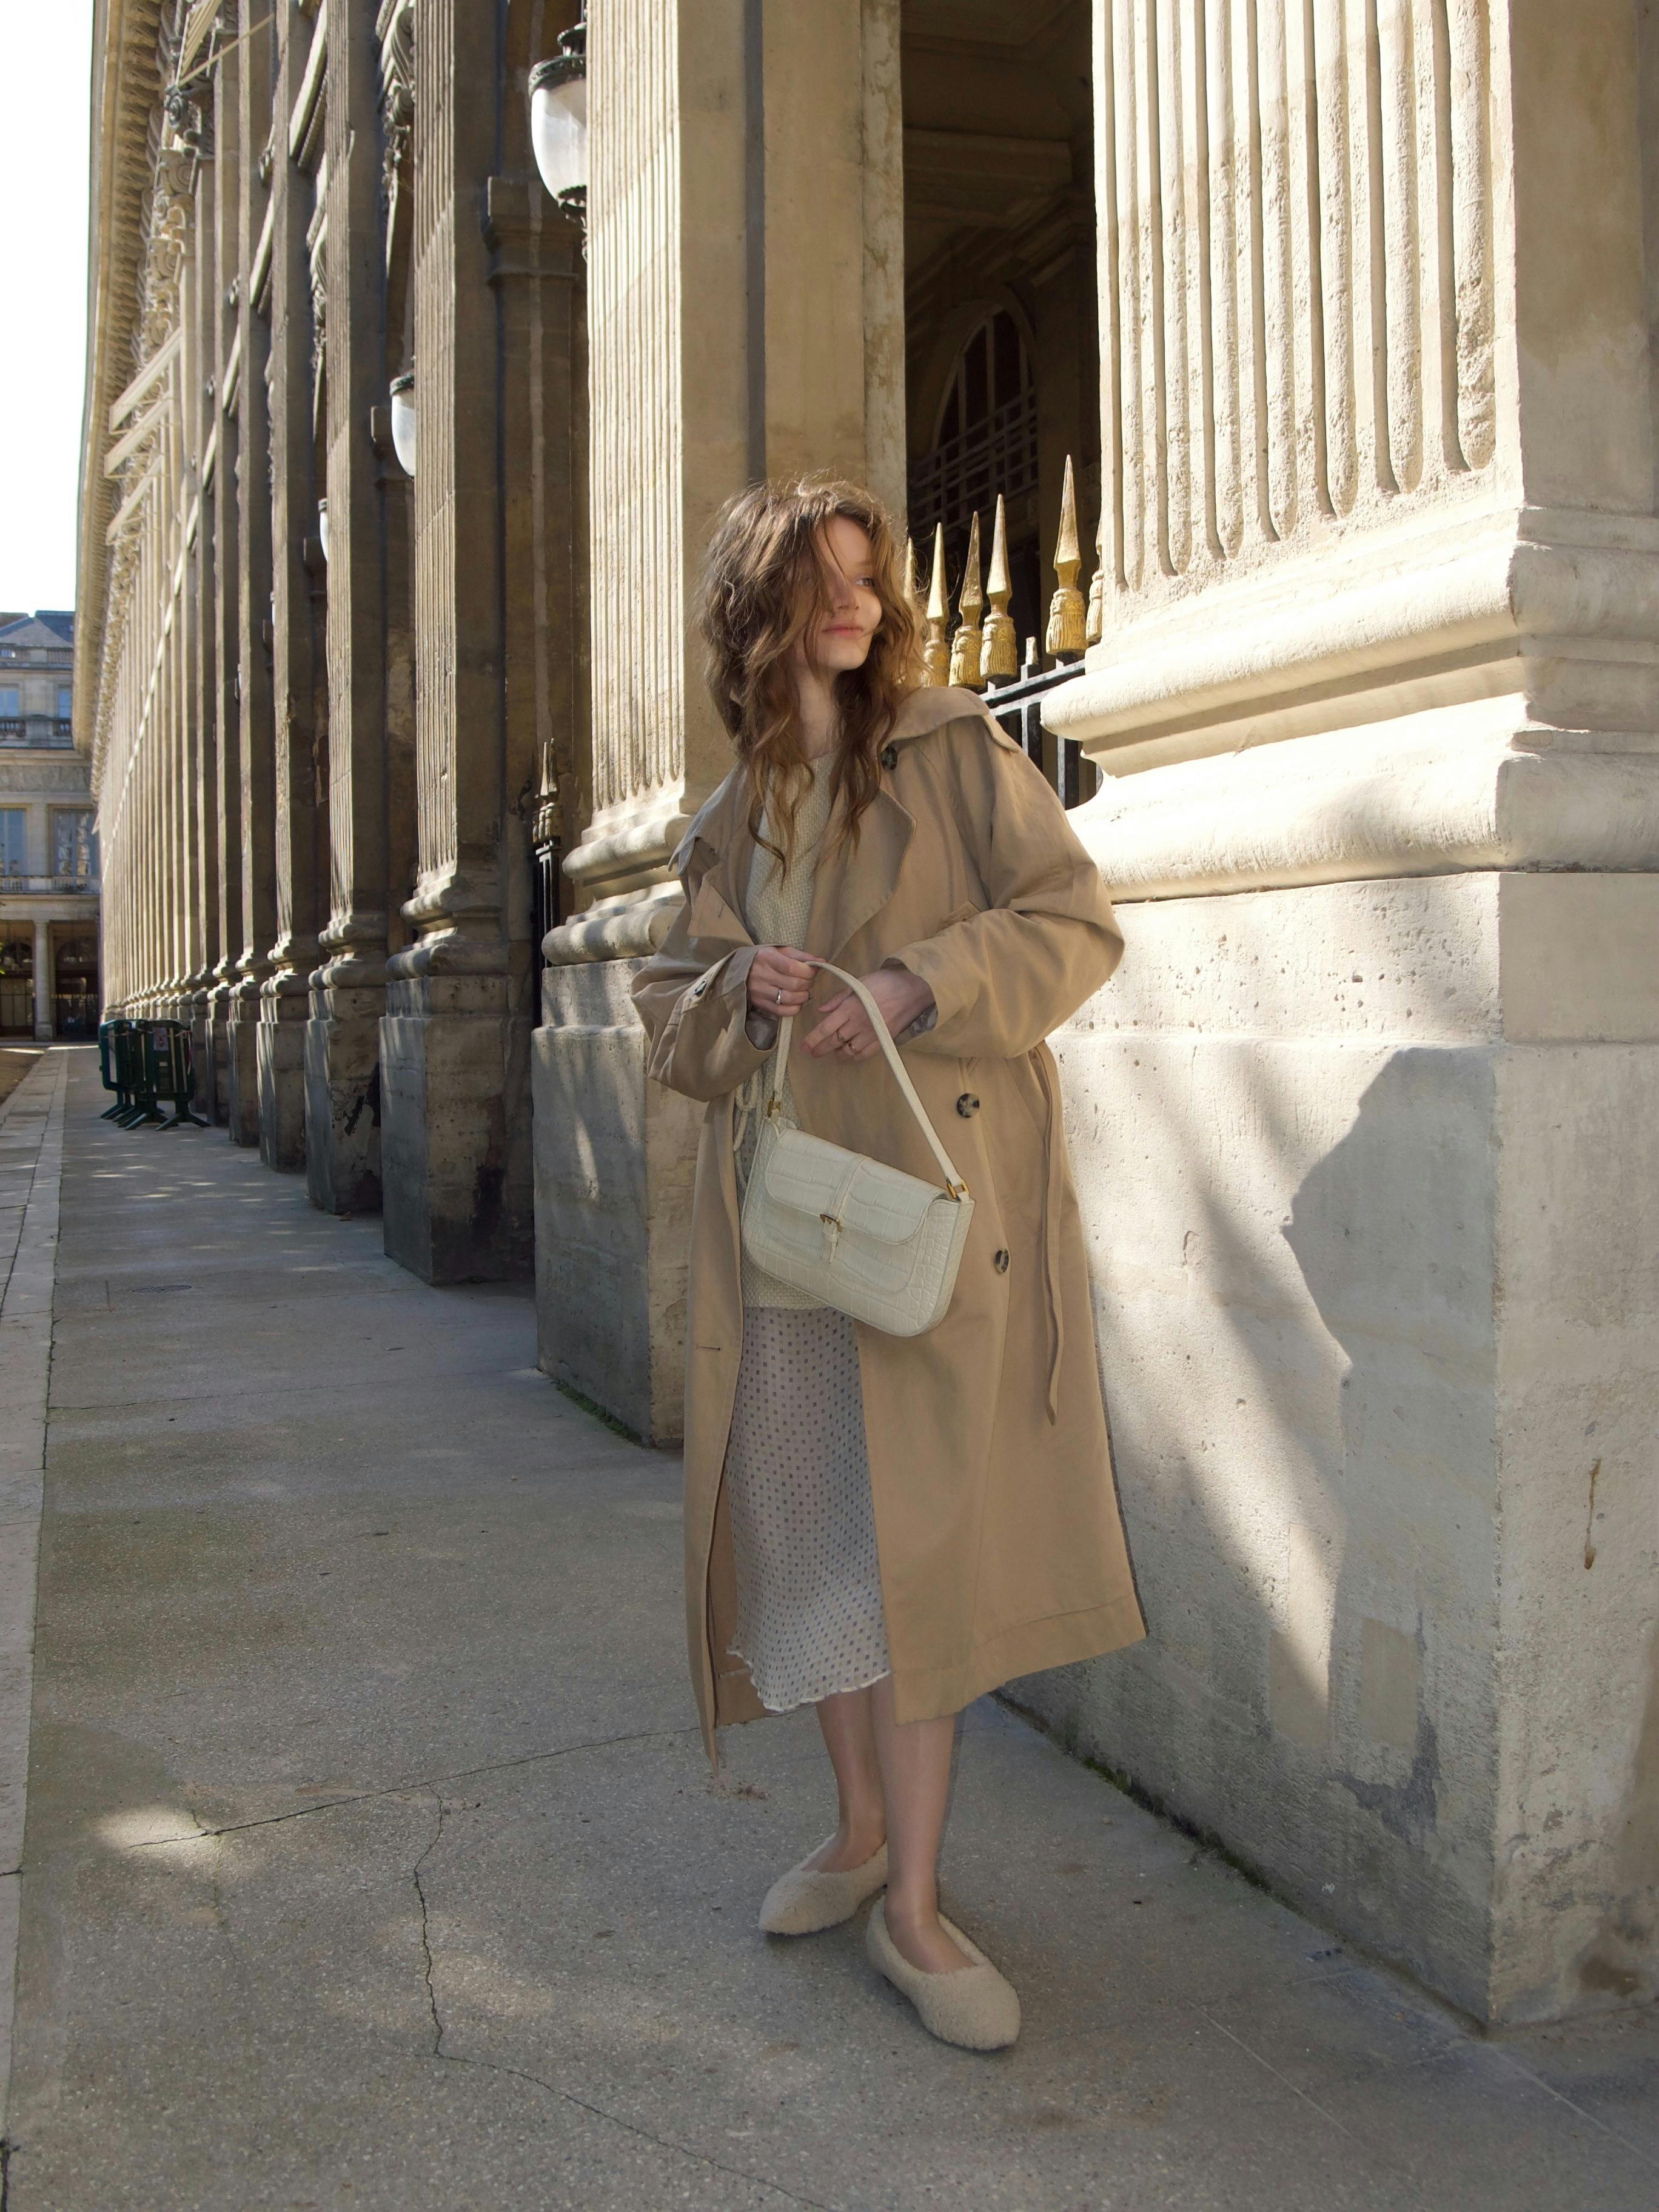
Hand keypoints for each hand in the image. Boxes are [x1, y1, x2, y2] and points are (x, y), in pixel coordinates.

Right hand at [746, 943, 816, 1021]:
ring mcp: (759, 992)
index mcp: (767, 958)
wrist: (741, 970)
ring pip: (790, 999)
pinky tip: (796, 1001)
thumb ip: (802, 956)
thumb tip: (822, 962)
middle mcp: (761, 975)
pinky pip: (783, 1011)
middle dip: (807, 984)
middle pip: (794, 985)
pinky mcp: (760, 1004)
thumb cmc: (767, 960)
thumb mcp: (781, 952)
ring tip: (803, 991)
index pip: (792, 967)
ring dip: (803, 996)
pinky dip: (795, 1008)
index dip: (808, 972)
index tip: (813, 971)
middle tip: (808, 981)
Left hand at [802, 964, 933, 1060]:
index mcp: (850, 1008)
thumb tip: (821, 1010)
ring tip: (832, 1052)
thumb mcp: (857, 984)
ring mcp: (871, 1034)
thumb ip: (838, 999)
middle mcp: (858, 1024)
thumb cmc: (884, 982)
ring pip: (848, 1051)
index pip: (826, 1028)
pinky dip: (854, 1056)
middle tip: (813, 1052)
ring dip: (837, 1053)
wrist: (912, 989)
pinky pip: (864, 1054)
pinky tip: (849, 1053)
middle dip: (820, 1049)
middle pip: (834, 1042)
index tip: (804, 1046)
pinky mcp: (883, 1040)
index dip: (813, 1039)